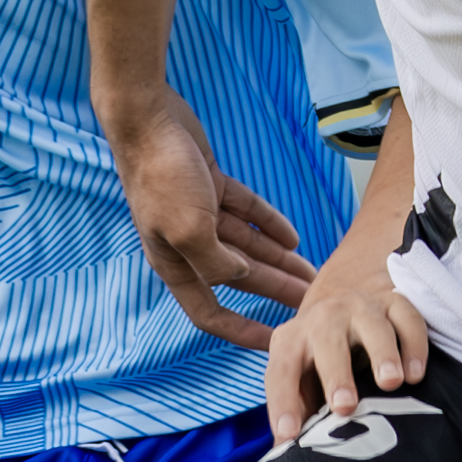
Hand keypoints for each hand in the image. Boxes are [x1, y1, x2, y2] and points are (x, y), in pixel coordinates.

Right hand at [109, 100, 316, 349]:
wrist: (147, 119)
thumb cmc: (161, 175)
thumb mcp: (189, 229)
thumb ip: (215, 262)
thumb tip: (241, 274)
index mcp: (174, 262)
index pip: (209, 312)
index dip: (241, 330)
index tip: (273, 343)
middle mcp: (187, 243)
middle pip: (239, 278)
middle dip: (276, 292)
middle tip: (314, 302)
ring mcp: (200, 214)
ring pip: (248, 245)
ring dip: (280, 260)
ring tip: (314, 272)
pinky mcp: (211, 186)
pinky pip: (247, 212)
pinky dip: (270, 224)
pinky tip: (294, 239)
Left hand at [263, 240, 429, 446]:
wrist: (344, 290)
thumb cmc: (319, 353)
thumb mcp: (301, 374)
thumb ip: (297, 409)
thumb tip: (286, 455)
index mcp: (292, 339)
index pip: (281, 370)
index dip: (282, 402)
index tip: (289, 436)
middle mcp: (324, 317)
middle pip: (328, 342)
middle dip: (336, 375)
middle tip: (345, 407)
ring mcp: (361, 307)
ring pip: (374, 326)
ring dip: (383, 354)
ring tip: (391, 384)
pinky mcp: (394, 301)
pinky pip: (408, 320)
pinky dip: (415, 347)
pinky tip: (416, 375)